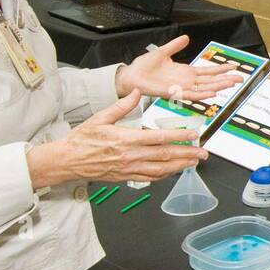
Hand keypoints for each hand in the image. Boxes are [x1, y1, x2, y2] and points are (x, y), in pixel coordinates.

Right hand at [28, 91, 207, 188]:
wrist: (67, 161)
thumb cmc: (82, 140)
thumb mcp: (100, 117)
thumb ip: (121, 105)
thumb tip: (136, 92)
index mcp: (125, 139)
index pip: (158, 138)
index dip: (178, 137)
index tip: (193, 135)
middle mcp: (130, 156)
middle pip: (165, 155)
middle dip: (187, 154)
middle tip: (202, 152)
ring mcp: (129, 169)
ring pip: (161, 169)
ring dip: (180, 166)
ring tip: (194, 162)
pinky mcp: (126, 177)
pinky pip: (150, 178)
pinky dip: (165, 175)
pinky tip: (174, 171)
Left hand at [114, 35, 243, 101]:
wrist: (131, 76)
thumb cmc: (144, 67)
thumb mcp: (163, 52)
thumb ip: (175, 45)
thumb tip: (186, 37)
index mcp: (185, 72)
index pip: (207, 71)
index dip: (220, 69)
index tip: (233, 66)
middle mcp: (186, 81)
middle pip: (211, 81)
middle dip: (225, 80)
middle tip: (240, 78)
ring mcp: (181, 88)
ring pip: (205, 88)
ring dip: (218, 87)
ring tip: (231, 84)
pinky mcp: (173, 93)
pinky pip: (190, 95)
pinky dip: (202, 94)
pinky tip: (212, 93)